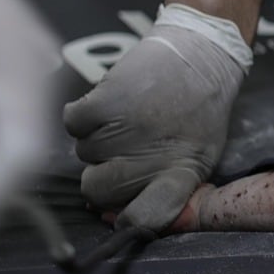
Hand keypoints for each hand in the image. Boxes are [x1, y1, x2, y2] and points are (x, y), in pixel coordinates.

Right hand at [63, 4, 248, 230]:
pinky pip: (72, 124)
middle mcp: (150, 158)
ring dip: (98, 137)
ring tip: (130, 116)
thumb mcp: (201, 153)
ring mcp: (124, 131)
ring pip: (83, 154)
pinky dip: (84, 113)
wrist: (200, 53)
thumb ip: (168, 185)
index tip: (120, 214)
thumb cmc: (200, 108)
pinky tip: (112, 101)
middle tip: (122, 151)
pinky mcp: (103, 103)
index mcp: (181, 174)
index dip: (128, 220)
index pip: (146, 217)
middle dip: (102, 174)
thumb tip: (118, 215)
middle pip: (97, 190)